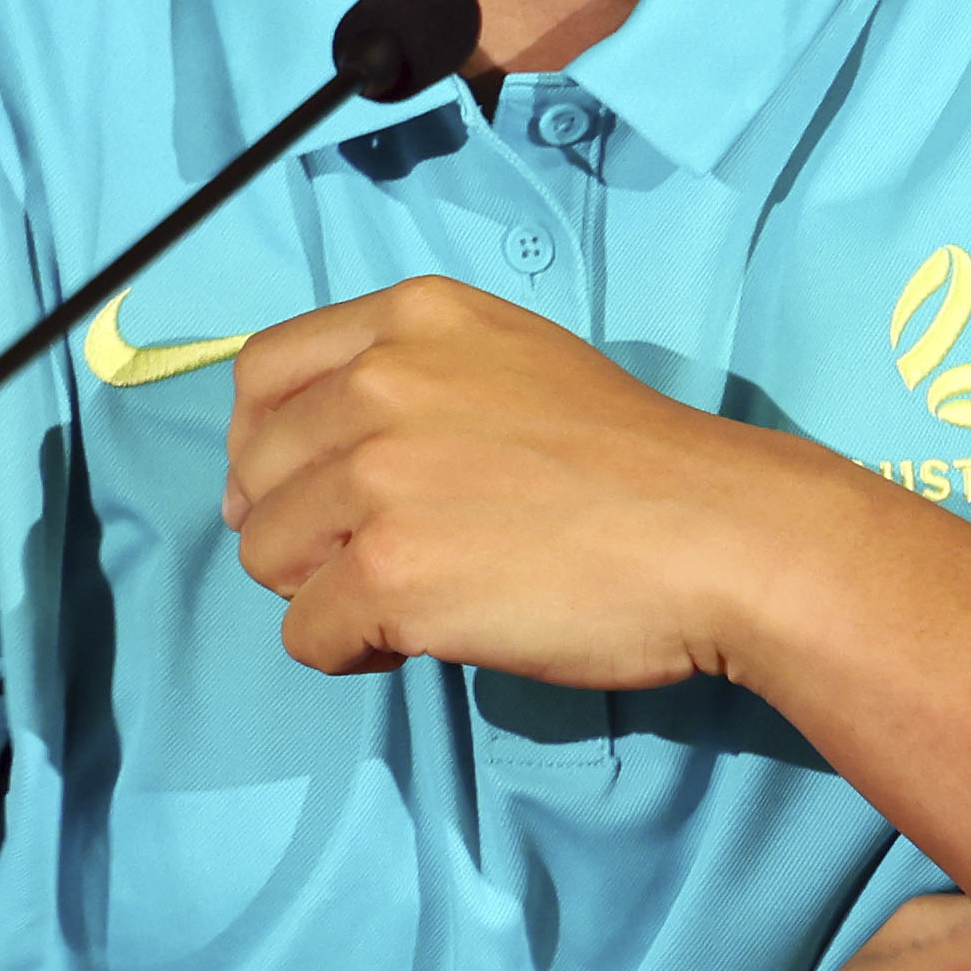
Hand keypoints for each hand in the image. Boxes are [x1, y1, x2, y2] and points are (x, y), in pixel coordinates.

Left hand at [224, 275, 834, 684]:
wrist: (715, 533)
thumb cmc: (634, 460)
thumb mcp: (515, 361)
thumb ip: (414, 379)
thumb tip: (318, 458)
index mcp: (410, 318)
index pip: (262, 373)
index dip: (265, 445)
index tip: (301, 492)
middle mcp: (378, 381)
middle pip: (255, 474)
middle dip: (297, 529)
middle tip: (371, 563)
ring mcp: (376, 478)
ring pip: (266, 557)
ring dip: (322, 592)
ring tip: (409, 599)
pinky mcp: (388, 573)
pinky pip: (306, 636)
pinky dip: (352, 652)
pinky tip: (424, 639)